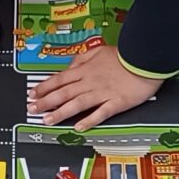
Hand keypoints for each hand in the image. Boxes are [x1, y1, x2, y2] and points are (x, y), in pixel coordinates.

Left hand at [29, 42, 161, 128]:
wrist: (145, 59)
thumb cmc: (125, 56)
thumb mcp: (99, 51)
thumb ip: (83, 59)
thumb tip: (70, 66)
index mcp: (85, 70)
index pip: (59, 79)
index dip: (44, 87)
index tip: (33, 94)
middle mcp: (90, 82)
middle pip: (63, 92)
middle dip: (45, 102)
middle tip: (32, 109)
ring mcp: (102, 93)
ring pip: (76, 104)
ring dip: (60, 113)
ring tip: (48, 120)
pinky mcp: (116, 102)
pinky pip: (100, 113)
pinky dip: (89, 120)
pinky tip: (79, 127)